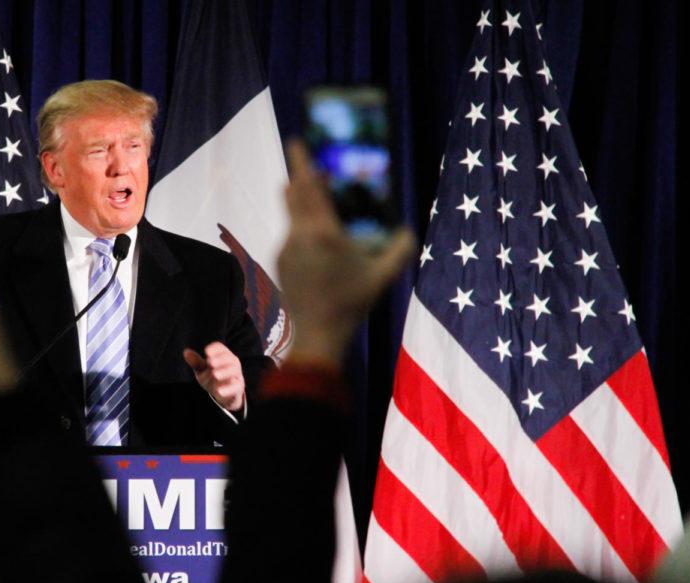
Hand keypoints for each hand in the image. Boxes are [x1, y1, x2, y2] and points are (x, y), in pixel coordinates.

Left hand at [183, 342, 245, 411]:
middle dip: (220, 360)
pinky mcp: (237, 388)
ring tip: (214, 374)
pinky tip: (219, 391)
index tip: (206, 352)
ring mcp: (236, 375)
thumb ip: (196, 362)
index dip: (215, 349)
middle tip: (210, 363)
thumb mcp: (203, 369)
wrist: (225, 393)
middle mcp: (232, 363)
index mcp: (224, 356)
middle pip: (229, 358)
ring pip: (234, 371)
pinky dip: (227, 389)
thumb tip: (185, 352)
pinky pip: (235, 387)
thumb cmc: (213, 377)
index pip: (221, 349)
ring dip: (224, 372)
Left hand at [280, 140, 416, 364]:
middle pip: (292, 193)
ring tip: (321, 208)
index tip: (297, 141)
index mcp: (323, 232)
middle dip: (300, 176)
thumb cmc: (352, 303)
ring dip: (302, 203)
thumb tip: (410, 230)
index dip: (301, 162)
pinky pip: (290, 234)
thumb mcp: (383, 276)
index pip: (307, 187)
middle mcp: (299, 234)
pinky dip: (302, 229)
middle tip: (315, 170)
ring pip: (290, 213)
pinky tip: (318, 246)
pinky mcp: (279, 260)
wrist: (318, 334)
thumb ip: (401, 249)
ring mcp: (285, 247)